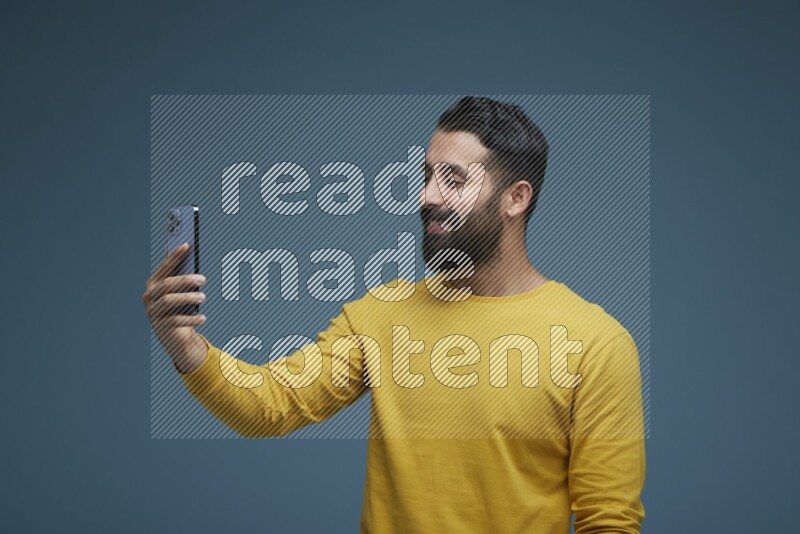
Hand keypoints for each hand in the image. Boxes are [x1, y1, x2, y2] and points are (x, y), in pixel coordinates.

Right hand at [142, 243, 207, 372]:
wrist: (176, 335)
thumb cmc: (180, 306)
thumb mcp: (181, 290)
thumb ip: (181, 271)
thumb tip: (184, 245)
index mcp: (153, 283)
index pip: (164, 267)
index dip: (174, 256)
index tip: (187, 245)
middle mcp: (149, 296)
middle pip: (166, 285)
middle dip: (184, 280)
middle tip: (203, 279)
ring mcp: (152, 312)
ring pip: (168, 301)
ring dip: (187, 298)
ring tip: (203, 297)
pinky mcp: (160, 327)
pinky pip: (175, 320)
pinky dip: (191, 319)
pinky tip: (203, 317)